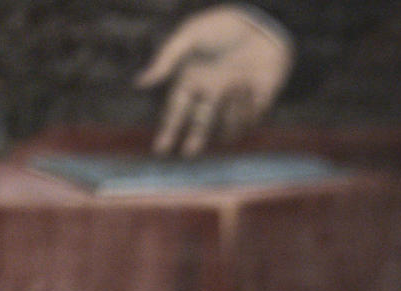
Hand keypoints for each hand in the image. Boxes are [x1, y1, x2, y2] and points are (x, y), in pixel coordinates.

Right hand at [136, 5, 295, 156]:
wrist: (261, 26)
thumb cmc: (223, 27)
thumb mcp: (189, 37)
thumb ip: (166, 60)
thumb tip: (139, 83)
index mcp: (193, 78)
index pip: (177, 111)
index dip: (169, 131)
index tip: (160, 151)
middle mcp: (212, 92)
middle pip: (199, 125)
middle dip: (193, 140)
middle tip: (188, 155)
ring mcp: (235, 99)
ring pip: (226, 126)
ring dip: (228, 113)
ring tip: (234, 84)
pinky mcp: (257, 103)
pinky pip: (248, 120)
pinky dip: (245, 108)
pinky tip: (248, 84)